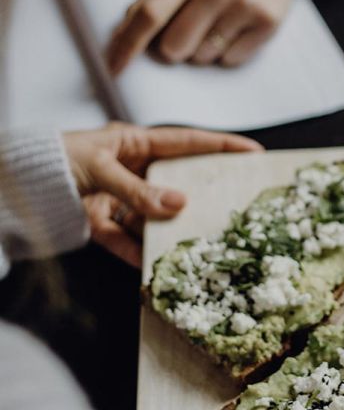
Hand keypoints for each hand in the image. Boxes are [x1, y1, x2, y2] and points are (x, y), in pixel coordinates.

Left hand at [63, 122, 261, 266]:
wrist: (8, 187)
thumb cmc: (51, 160)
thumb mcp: (98, 168)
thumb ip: (138, 190)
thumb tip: (178, 204)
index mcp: (133, 143)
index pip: (187, 142)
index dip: (221, 146)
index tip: (253, 152)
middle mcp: (130, 169)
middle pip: (175, 182)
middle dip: (200, 194)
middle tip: (233, 204)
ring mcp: (116, 197)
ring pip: (152, 216)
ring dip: (167, 231)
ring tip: (193, 245)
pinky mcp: (99, 222)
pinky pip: (125, 240)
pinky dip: (135, 254)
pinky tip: (148, 267)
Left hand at [106, 0, 311, 73]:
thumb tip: (122, 37)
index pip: (149, 14)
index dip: (126, 45)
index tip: (112, 69)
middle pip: (173, 47)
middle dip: (173, 49)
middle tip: (187, 31)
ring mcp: (244, 6)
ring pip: (202, 58)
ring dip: (203, 50)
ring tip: (217, 24)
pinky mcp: (267, 23)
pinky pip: (230, 61)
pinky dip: (227, 52)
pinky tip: (236, 28)